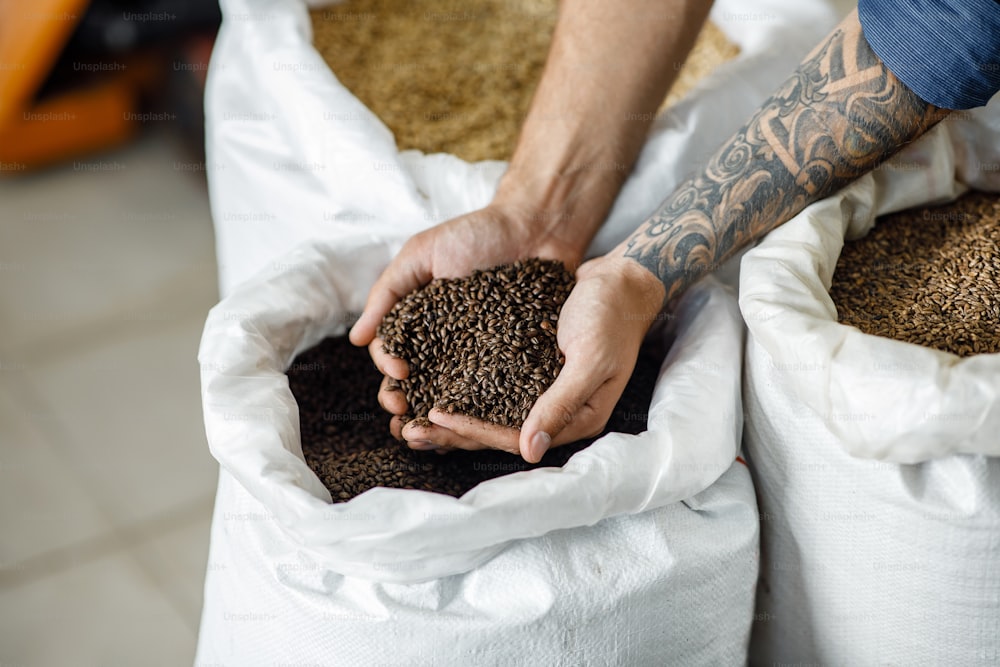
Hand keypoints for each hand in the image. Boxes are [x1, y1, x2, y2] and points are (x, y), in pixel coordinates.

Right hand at [349, 201, 587, 446]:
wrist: (537, 227)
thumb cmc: (477, 234)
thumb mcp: (422, 254)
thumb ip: (388, 292)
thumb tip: (357, 338)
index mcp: (421, 323)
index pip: (394, 355)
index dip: (389, 369)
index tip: (398, 371)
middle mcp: (446, 346)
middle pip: (417, 385)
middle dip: (404, 403)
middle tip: (403, 412)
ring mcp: (479, 358)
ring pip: (451, 398)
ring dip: (435, 421)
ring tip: (429, 436)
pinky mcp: (514, 364)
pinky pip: (496, 395)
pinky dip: (481, 415)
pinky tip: (473, 428)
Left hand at [426, 255, 665, 461]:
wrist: (621, 279)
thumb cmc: (611, 315)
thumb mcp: (591, 359)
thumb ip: (562, 404)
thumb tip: (529, 451)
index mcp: (578, 419)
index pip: (515, 436)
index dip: (473, 430)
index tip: (434, 417)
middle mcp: (558, 413)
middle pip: (498, 432)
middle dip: (453, 434)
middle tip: (408, 430)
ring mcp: (545, 393)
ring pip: (492, 414)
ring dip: (454, 417)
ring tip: (413, 417)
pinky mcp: (534, 371)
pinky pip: (496, 388)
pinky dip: (467, 390)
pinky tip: (437, 386)